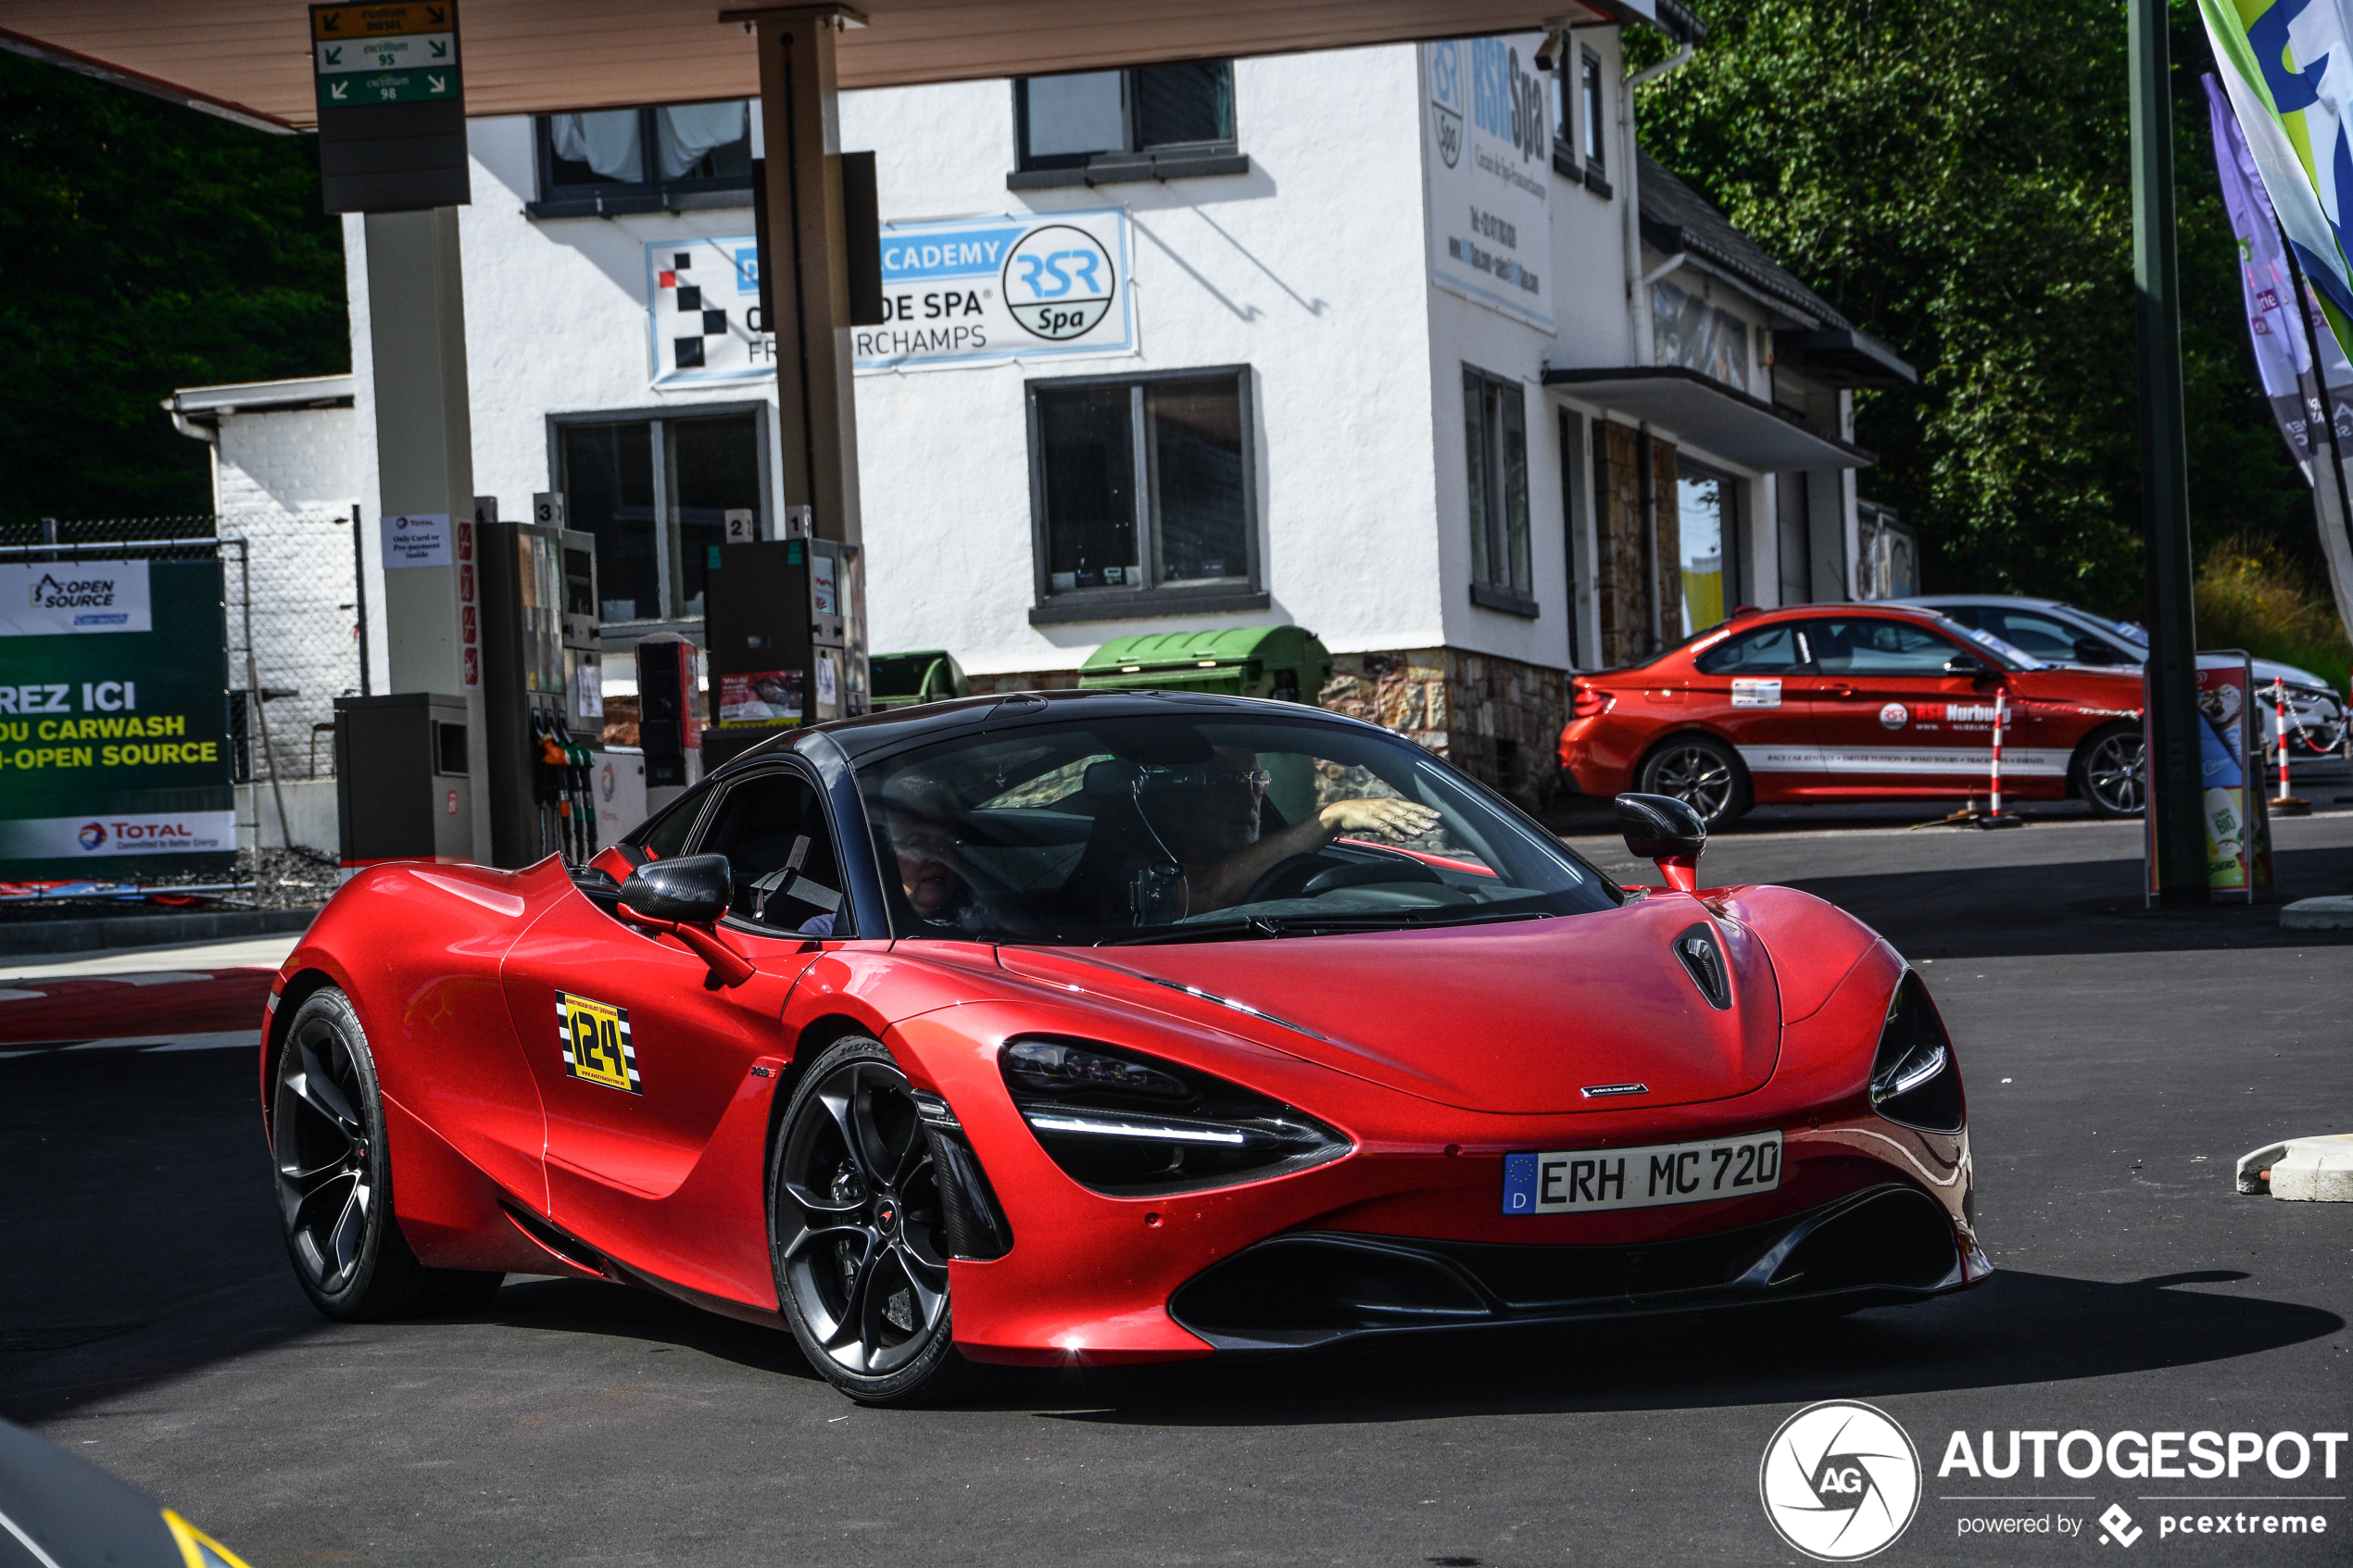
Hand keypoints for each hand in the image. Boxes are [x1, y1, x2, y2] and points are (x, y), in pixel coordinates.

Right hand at [1318, 796, 1440, 839]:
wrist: (1342, 812)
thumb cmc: (1364, 814)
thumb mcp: (1382, 814)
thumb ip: (1396, 820)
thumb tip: (1412, 828)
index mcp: (1391, 803)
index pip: (1412, 806)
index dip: (1425, 811)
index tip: (1438, 816)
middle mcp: (1387, 806)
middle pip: (1407, 813)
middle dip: (1421, 820)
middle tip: (1433, 826)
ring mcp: (1378, 812)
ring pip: (1396, 820)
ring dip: (1409, 827)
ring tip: (1420, 834)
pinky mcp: (1369, 820)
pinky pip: (1383, 827)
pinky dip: (1392, 833)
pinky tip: (1401, 839)